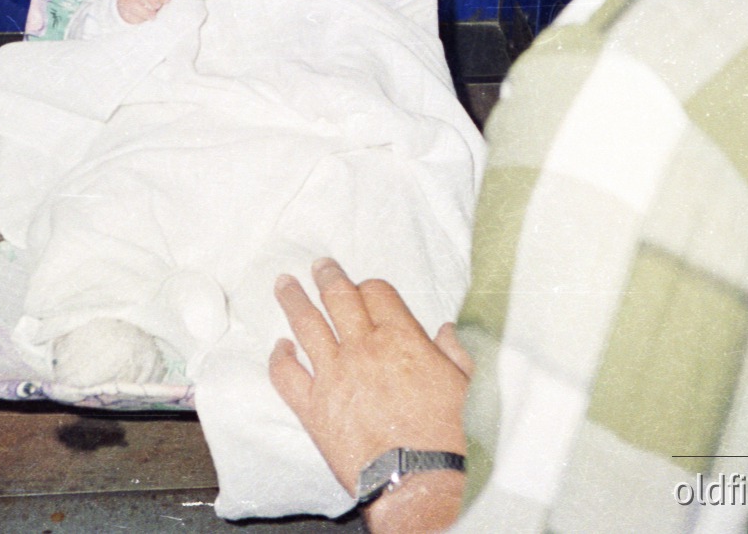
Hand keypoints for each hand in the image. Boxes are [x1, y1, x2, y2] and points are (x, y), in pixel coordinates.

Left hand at [270, 258, 471, 530]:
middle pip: (338, 296)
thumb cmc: (450, 437)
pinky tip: (280, 347)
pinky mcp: (313, 407)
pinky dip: (279, 357)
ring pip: (306, 324)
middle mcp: (363, 348)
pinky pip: (286, 374)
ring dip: (293, 300)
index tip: (363, 288)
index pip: (377, 292)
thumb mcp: (468, 385)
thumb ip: (456, 352)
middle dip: (327, 276)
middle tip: (319, 266)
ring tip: (284, 284)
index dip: (369, 287)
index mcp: (401, 338)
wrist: (420, 481)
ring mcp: (333, 375)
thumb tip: (446, 330)